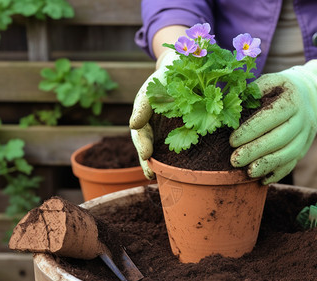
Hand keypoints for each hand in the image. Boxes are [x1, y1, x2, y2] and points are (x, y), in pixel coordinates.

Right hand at [129, 50, 178, 178]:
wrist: (183, 68)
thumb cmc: (166, 76)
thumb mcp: (154, 86)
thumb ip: (144, 105)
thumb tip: (133, 125)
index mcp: (143, 114)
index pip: (140, 133)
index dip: (142, 145)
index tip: (146, 156)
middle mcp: (150, 124)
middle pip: (146, 144)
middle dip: (146, 161)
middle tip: (150, 174)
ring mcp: (163, 128)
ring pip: (159, 147)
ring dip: (157, 162)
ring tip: (158, 177)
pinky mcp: (178, 130)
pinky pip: (174, 144)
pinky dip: (174, 155)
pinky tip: (179, 168)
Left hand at [230, 59, 316, 183]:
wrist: (311, 94)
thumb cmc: (280, 88)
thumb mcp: (270, 81)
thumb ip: (252, 93)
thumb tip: (230, 106)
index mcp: (292, 99)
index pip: (271, 117)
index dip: (251, 130)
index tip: (232, 141)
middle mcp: (302, 119)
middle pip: (280, 138)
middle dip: (255, 151)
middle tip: (234, 161)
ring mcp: (306, 135)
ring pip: (289, 154)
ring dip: (267, 165)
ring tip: (247, 172)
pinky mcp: (305, 148)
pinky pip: (293, 163)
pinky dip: (278, 173)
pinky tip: (262, 180)